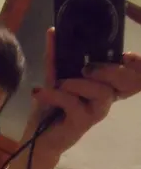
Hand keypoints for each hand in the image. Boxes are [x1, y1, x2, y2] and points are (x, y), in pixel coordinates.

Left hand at [25, 28, 140, 154]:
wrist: (37, 137)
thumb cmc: (50, 108)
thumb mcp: (53, 79)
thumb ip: (55, 58)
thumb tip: (53, 31)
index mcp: (102, 84)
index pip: (129, 73)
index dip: (136, 65)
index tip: (127, 54)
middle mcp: (104, 98)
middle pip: (123, 81)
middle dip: (108, 70)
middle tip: (84, 67)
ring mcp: (96, 112)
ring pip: (101, 92)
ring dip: (78, 84)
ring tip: (58, 83)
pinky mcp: (82, 123)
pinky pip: (74, 103)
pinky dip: (55, 95)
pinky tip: (39, 92)